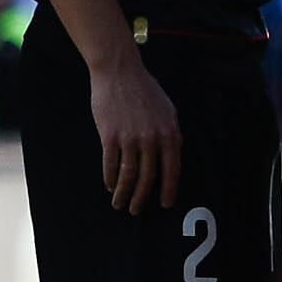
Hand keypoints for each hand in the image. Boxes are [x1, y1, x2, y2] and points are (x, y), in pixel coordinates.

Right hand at [91, 51, 182, 212]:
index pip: (172, 169)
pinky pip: (110, 164)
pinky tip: (109, 185)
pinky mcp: (109, 136)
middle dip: (142, 198)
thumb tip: (172, 156)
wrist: (119, 72)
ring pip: (128, 175)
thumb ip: (170, 133)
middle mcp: (151, 139)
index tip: (165, 204)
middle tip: (137, 210)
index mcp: (169, 133)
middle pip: (148, 177)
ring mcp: (130, 138)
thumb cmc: (144, 90)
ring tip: (120, 204)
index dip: (168, 190)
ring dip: (123, 194)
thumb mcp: (168, 110)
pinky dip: (109, 178)